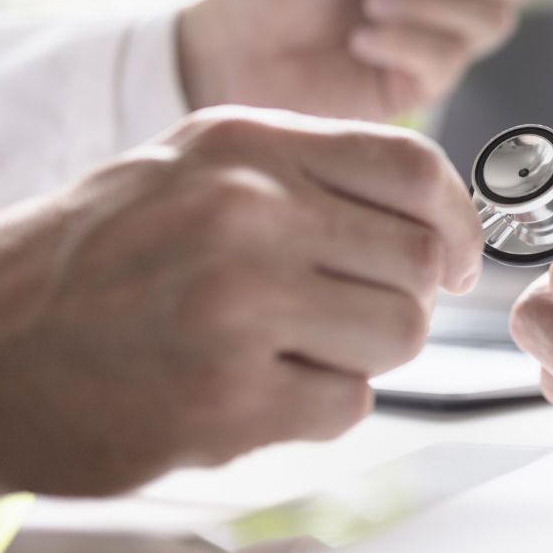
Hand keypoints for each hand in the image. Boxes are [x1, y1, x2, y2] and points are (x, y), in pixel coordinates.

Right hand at [0, 107, 482, 496]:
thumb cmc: (93, 262)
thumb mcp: (192, 172)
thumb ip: (306, 176)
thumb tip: (434, 212)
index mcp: (245, 146)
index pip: (416, 170)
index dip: (459, 223)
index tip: (455, 258)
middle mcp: (247, 213)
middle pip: (420, 264)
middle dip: (403, 300)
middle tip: (348, 315)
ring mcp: (238, 305)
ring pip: (400, 336)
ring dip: (361, 355)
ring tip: (287, 350)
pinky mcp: (229, 397)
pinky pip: (349, 404)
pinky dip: (317, 407)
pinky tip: (250, 389)